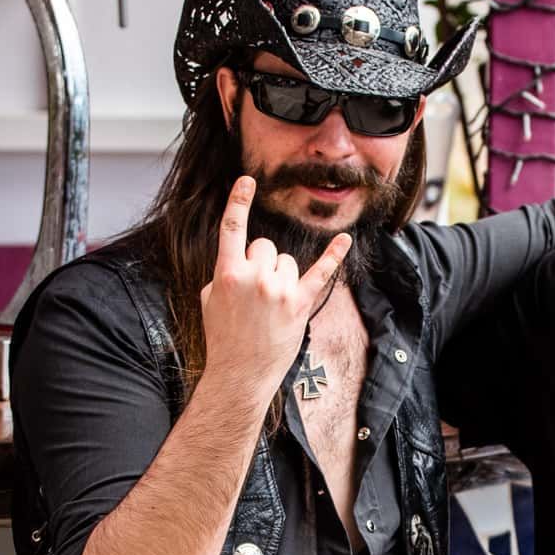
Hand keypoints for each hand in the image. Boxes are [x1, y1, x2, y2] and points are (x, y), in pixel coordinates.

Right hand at [200, 175, 351, 390]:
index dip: (238, 201)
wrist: (240, 373)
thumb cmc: (222, 337)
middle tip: (256, 293)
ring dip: (282, 276)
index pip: (232, 228)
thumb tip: (240, 260)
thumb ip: (224, 273)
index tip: (247, 180)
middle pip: (266, 247)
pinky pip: (320, 273)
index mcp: (227, 273)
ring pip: (288, 261)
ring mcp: (279, 291)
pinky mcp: (299, 305)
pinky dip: (333, 256)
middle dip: (262, 264)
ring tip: (272, 304)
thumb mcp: (210, 299)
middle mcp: (255, 277)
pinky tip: (344, 239)